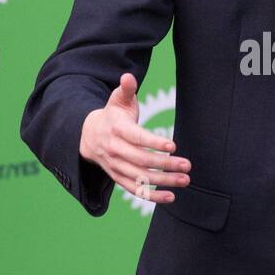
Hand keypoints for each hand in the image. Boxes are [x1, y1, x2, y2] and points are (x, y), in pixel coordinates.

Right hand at [79, 72, 190, 201]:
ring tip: (185, 180)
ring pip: (140, 177)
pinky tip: (171, 197)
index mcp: (117, 129)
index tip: (172, 146)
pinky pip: (135, 190)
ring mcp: (116, 166)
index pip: (136, 138)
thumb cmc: (112, 115)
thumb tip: (128, 77)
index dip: (154, 142)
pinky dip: (152, 196)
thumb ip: (126, 89)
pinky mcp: (118, 178)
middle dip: (165, 164)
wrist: (87, 136)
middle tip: (187, 166)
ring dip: (163, 181)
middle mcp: (114, 150)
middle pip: (141, 160)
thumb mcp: (117, 100)